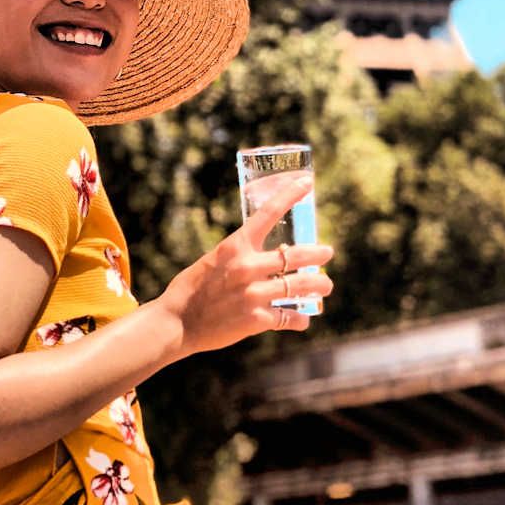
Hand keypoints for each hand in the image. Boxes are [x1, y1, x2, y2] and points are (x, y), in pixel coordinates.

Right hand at [156, 174, 333, 355]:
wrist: (177, 322)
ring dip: (317, 285)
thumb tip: (271, 256)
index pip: (269, 212)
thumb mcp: (216, 259)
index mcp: (236, 245)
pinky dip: (298, 319)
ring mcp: (253, 294)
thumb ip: (242, 256)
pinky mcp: (255, 320)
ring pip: (298, 287)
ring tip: (326, 285)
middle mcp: (247, 266)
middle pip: (295, 255)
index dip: (290, 194)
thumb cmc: (195, 287)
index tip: (307, 182)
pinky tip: (303, 320)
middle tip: (327, 252)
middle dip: (317, 254)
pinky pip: (286, 317)